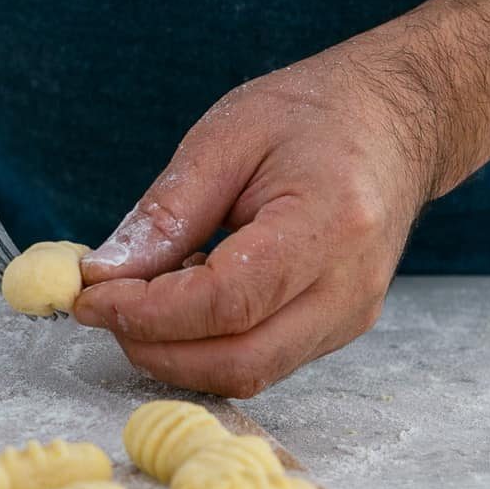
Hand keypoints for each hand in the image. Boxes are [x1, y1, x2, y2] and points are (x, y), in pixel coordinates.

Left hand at [75, 32, 440, 397]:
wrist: (398, 124)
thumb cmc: (314, 115)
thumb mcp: (226, 138)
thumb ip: (164, 214)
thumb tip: (103, 277)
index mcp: (328, 224)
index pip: (226, 303)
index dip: (148, 314)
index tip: (91, 298)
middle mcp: (348, 287)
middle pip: (238, 360)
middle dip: (155, 349)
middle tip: (107, 310)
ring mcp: (350, 317)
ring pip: (248, 373)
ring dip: (179, 353)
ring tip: (152, 296)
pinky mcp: (340, 329)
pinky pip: (262, 361)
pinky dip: (209, 347)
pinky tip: (193, 302)